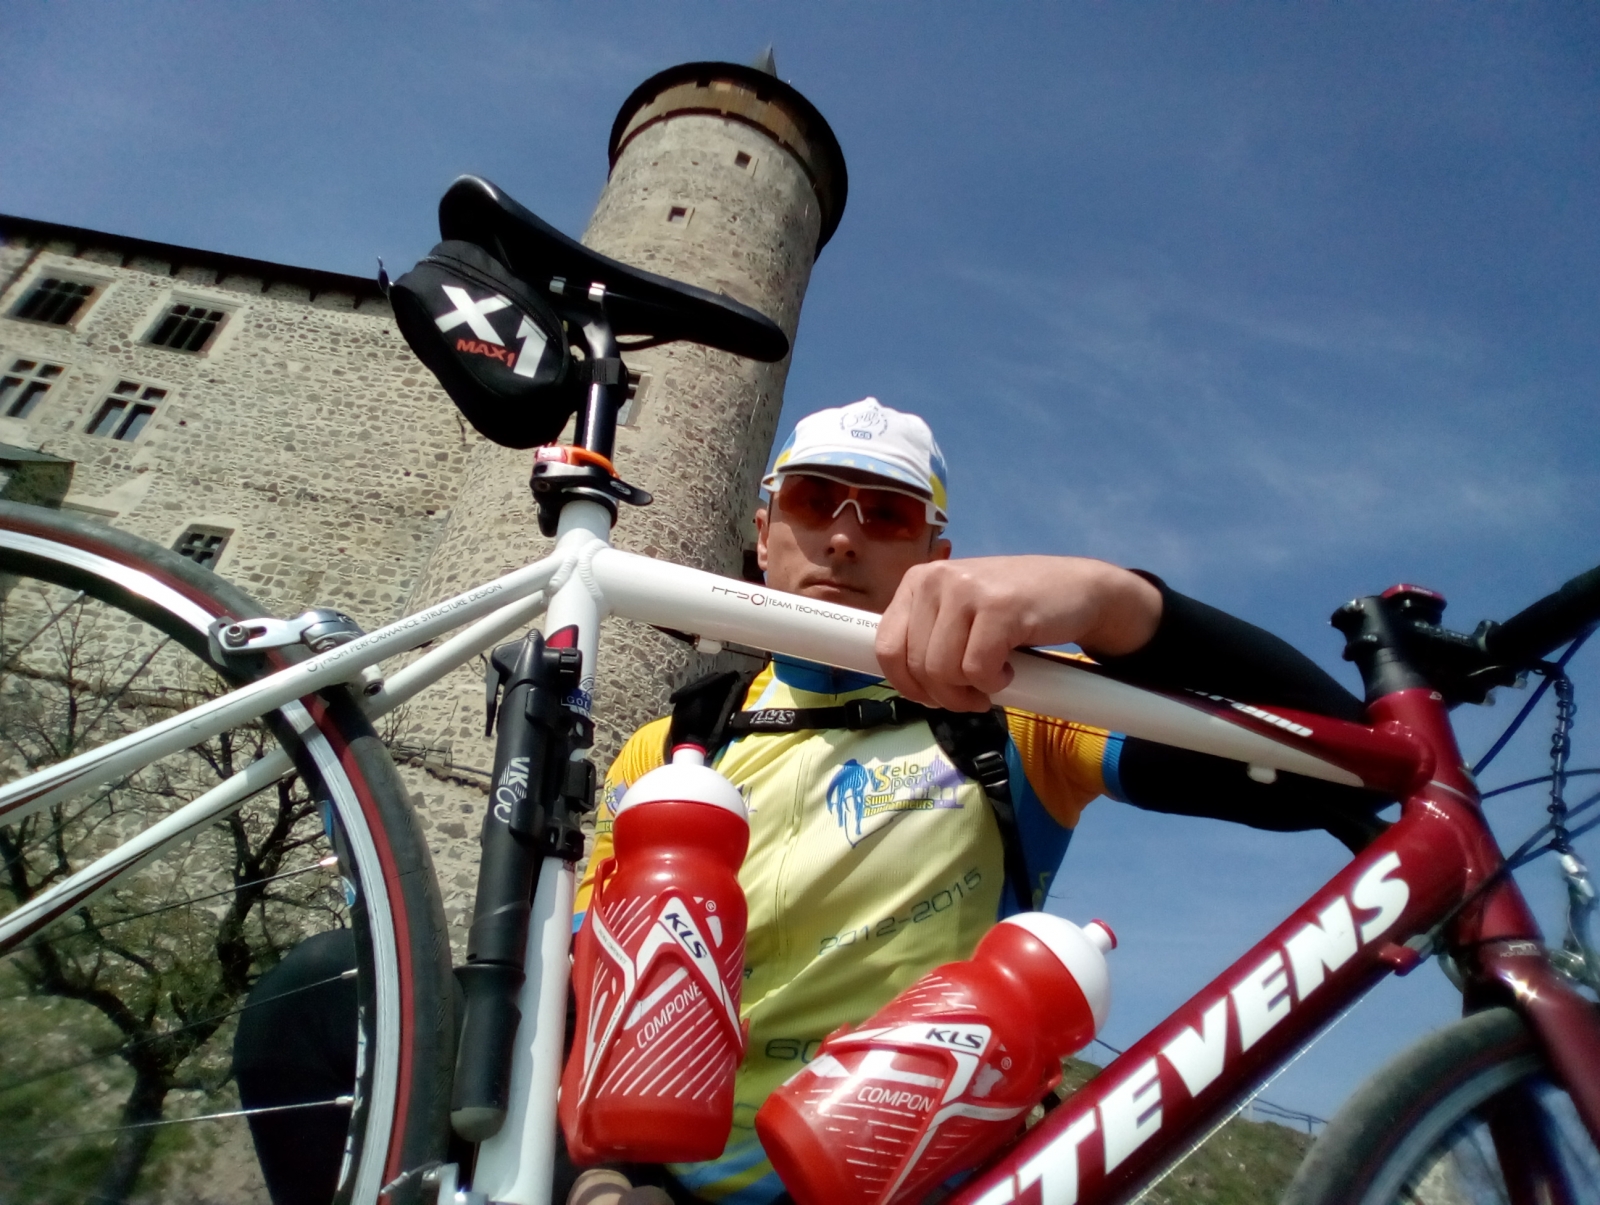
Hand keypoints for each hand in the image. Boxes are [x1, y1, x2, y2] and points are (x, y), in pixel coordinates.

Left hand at [874, 556, 1162, 710]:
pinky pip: (977, 671)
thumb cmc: (1016, 611)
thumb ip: (929, 638)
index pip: (886, 646)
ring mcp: (967, 590)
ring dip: (970, 692)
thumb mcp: (960, 615)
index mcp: (917, 581)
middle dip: (944, 695)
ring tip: (993, 679)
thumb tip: (903, 683)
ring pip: (943, 672)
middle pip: (917, 666)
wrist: (1080, 590)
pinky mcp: (999, 607)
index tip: (931, 698)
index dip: (906, 684)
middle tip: (972, 696)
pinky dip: (994, 683)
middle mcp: (936, 579)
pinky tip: (1009, 668)